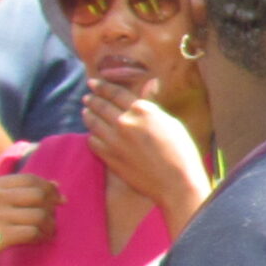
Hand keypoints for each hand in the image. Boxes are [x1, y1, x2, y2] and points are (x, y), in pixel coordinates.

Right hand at [0, 172, 61, 248]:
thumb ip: (18, 192)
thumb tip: (55, 185)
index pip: (28, 178)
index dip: (48, 187)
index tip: (59, 198)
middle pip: (38, 194)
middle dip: (52, 206)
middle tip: (53, 218)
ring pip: (39, 214)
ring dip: (50, 225)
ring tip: (49, 232)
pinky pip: (32, 232)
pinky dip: (41, 236)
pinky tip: (40, 240)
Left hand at [83, 78, 208, 220]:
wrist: (176, 182)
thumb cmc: (180, 151)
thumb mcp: (169, 121)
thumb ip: (152, 103)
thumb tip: (149, 83)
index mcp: (142, 110)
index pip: (115, 93)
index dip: (102, 86)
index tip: (93, 82)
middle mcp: (125, 122)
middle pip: (101, 106)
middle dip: (92, 99)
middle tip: (87, 97)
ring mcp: (114, 140)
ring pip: (93, 123)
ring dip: (88, 115)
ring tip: (85, 112)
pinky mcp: (110, 157)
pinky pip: (93, 142)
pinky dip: (92, 136)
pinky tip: (93, 134)